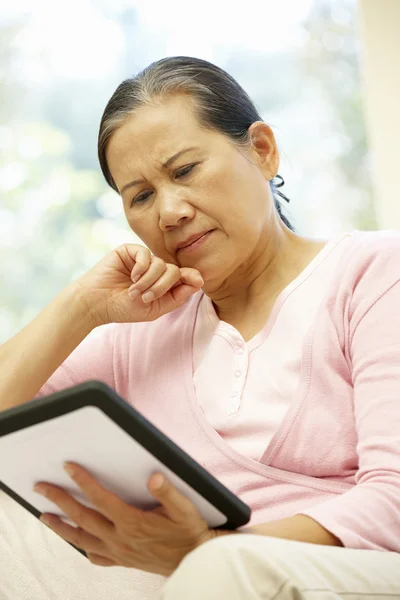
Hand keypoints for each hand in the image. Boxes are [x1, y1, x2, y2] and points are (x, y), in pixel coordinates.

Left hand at [33, 463, 225, 575]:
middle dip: (60, 500)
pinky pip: (97, 558)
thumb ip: (167, 492)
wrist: (196, 560)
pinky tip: (78, 544)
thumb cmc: (189, 531)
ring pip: (83, 539)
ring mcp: (119, 552)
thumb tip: (153, 477)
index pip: (100, 498)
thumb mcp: (184, 508)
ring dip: (61, 527)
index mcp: (132, 522)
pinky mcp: (124, 561)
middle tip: (42, 487)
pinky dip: (84, 549)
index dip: (83, 481)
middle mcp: (120, 538)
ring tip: (44, 517)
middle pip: (83, 517)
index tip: (69, 467)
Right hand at [74, 244, 203, 326]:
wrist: (96, 303)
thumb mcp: (155, 308)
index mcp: (163, 284)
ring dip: (149, 281)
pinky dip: (141, 268)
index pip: (184, 277)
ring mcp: (142, 260)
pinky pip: (146, 254)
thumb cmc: (123, 308)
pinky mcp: (130, 251)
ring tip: (134, 291)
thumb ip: (177, 296)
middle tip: (146, 297)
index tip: (198, 280)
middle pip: (174, 270)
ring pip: (160, 264)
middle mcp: (155, 270)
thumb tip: (199, 280)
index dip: (192, 277)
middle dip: (162, 286)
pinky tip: (132, 277)